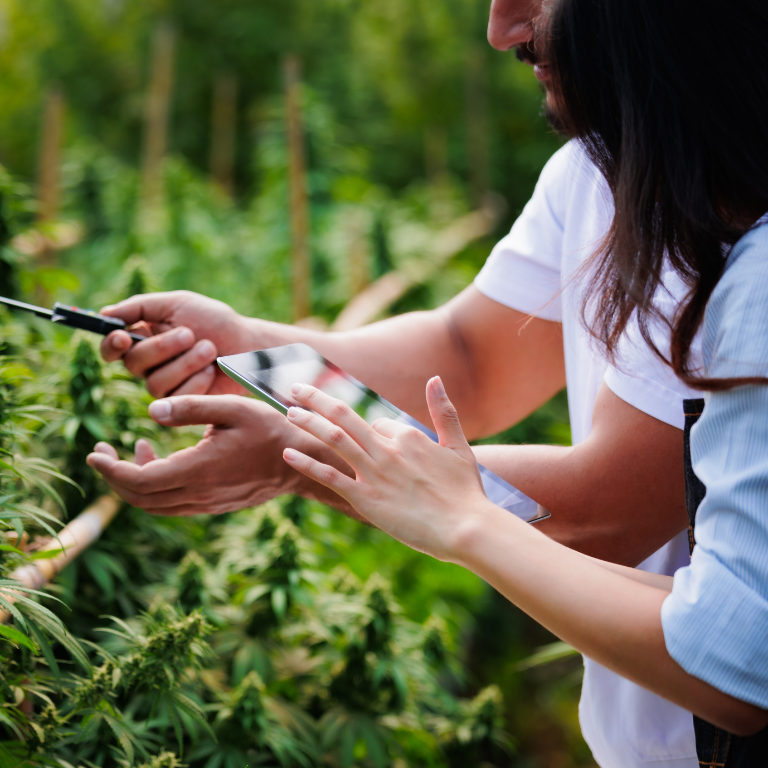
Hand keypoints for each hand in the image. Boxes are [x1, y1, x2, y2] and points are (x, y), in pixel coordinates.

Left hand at [86, 396, 324, 515]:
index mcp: (200, 469)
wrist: (301, 462)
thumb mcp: (232, 407)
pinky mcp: (213, 504)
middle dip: (113, 476)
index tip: (95, 452)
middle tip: (101, 451)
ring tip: (132, 448)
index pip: (140, 480)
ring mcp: (206, 503)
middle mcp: (199, 493)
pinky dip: (154, 487)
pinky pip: (171, 503)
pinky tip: (159, 460)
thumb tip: (152, 411)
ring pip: (154, 504)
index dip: (111, 469)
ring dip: (133, 482)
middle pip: (140, 497)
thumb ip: (191, 407)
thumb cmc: (269, 429)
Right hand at [99, 291, 257, 396]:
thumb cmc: (215, 322)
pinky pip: (177, 398)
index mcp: (143, 338)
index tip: (123, 337)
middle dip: (163, 347)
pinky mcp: (183, 403)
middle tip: (190, 334)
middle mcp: (149, 364)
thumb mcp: (179, 304)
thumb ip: (141, 307)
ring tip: (209, 349)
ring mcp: (165, 385)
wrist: (247, 346)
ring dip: (186, 363)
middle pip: (133, 364)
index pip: (111, 348)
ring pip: (155, 383)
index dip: (111, 345)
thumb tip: (105, 314)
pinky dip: (197, 381)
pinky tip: (211, 370)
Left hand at [282, 377, 493, 561]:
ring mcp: (374, 473)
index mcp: (408, 436)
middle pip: (344, 416)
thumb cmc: (465, 491)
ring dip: (308, 422)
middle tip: (296, 389)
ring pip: (333, 439)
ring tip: (289, 412)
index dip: (373, 430)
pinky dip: (308, 463)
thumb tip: (435, 378)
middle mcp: (387, 449)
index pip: (380, 424)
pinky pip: (330, 477)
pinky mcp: (365, 498)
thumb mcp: (459, 445)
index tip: (370, 439)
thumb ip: (444, 411)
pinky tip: (288, 453)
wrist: (466, 528)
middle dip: (317, 399)